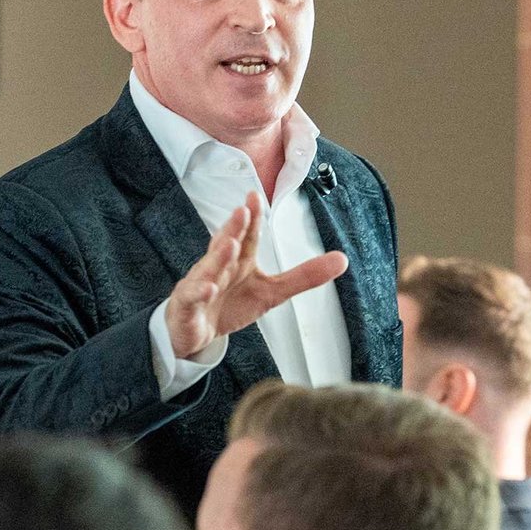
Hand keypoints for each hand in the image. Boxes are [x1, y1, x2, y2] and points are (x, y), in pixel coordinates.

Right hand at [166, 193, 347, 359]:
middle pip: (226, 244)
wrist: (195, 332)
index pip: (247, 236)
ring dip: (218, 257)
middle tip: (244, 210)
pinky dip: (199, 293)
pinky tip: (208, 289)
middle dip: (234, 227)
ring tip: (230, 245)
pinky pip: (192, 297)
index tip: (256, 197)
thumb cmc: (230, 304)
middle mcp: (218, 267)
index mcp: (239, 260)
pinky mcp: (187, 306)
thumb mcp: (272, 292)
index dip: (252, 218)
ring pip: (208, 268)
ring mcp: (200, 285)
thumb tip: (342, 259)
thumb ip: (304, 276)